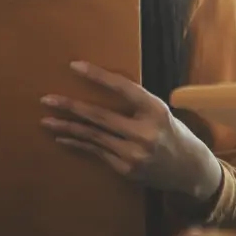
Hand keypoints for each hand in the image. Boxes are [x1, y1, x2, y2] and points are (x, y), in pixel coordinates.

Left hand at [40, 62, 222, 200]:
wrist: (190, 169)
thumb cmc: (171, 133)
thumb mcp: (160, 112)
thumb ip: (135, 104)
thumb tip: (100, 86)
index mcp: (155, 110)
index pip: (122, 88)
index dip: (98, 76)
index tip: (75, 66)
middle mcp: (145, 132)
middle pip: (100, 116)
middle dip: (70, 106)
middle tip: (47, 99)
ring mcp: (134, 153)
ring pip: (93, 136)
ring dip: (67, 127)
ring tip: (46, 120)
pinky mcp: (126, 168)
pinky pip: (96, 152)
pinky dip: (78, 143)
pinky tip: (62, 137)